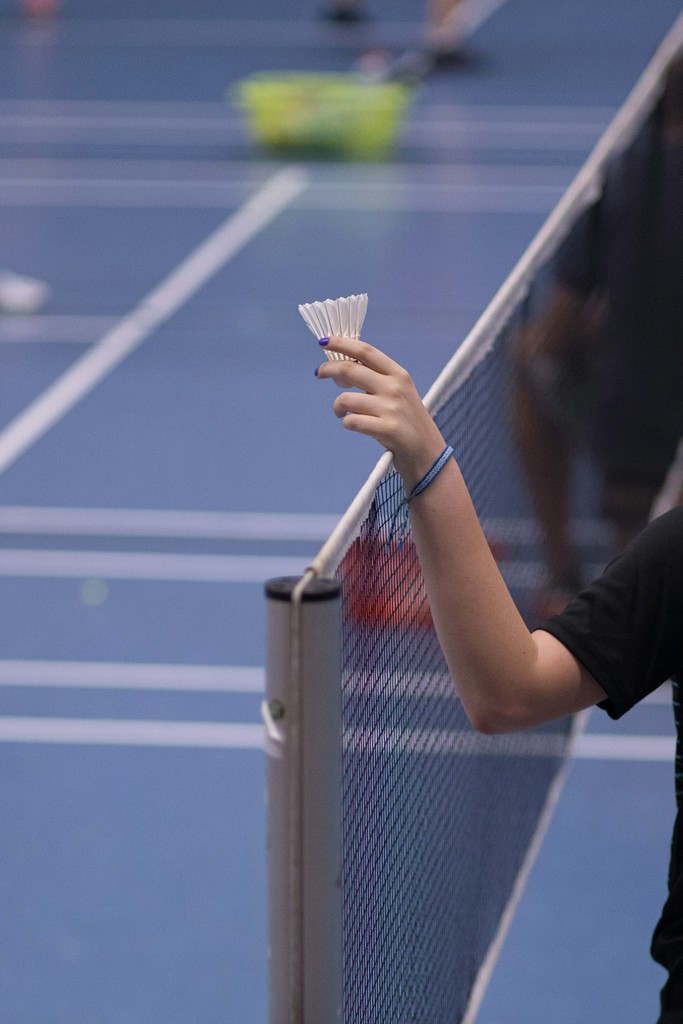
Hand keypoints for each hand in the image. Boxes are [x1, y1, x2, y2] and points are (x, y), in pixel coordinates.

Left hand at [315, 335, 445, 489]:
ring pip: (346, 399)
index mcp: (399, 374)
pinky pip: (351, 421)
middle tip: (319, 373)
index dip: (342, 343)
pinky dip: (347, 423)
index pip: (366, 351)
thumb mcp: (399, 394)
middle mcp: (395, 387)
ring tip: (340, 413)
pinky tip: (353, 425)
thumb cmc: (408, 422)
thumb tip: (340, 371)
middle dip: (328, 369)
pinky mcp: (387, 429)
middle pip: (351, 369)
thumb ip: (374, 381)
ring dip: (337, 406)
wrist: (428, 453)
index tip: (324, 342)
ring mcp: (391, 408)